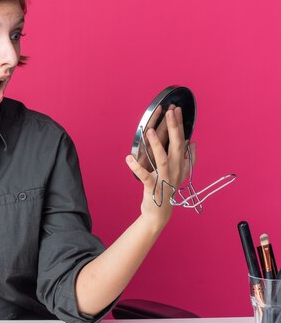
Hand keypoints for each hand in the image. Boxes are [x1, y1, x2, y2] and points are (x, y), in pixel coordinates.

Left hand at [126, 107, 196, 223]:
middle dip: (174, 128)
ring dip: (157, 146)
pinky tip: (128, 158)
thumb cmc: (168, 189)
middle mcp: (175, 170)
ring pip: (162, 160)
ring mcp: (164, 179)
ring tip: (150, 132)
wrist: (160, 212)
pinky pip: (145, 177)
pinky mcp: (153, 188)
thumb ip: (189, 158)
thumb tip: (193, 142)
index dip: (180, 125)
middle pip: (176, 146)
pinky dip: (137, 168)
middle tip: (170, 112)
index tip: (177, 110)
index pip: (182, 140)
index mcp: (181, 164)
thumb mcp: (181, 173)